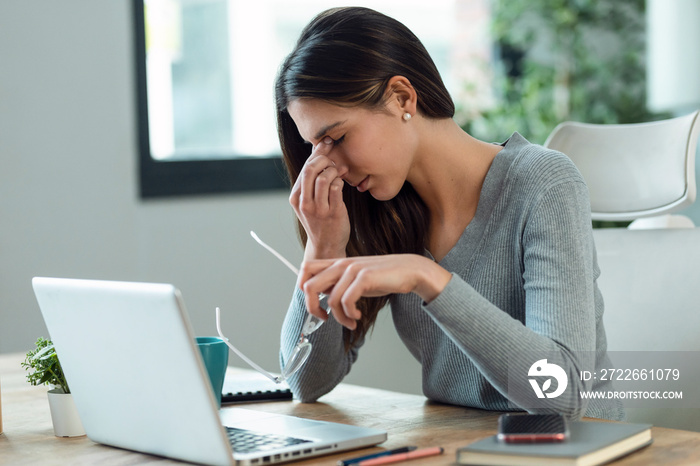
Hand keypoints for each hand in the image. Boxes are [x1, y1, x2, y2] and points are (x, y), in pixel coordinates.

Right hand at [289, 137, 349, 259]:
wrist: (327, 245)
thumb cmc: (320, 219)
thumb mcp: (310, 200)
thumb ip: (312, 178)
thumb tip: (318, 149)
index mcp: (296, 197)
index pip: (304, 168)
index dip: (317, 153)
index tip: (327, 142)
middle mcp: (304, 203)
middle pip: (310, 170)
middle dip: (325, 159)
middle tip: (334, 161)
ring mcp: (318, 209)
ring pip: (324, 178)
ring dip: (334, 171)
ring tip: (339, 172)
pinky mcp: (332, 213)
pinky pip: (336, 189)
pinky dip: (340, 181)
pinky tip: (342, 182)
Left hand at [299, 254, 451, 329]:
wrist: (410, 270)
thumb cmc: (383, 277)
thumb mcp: (356, 279)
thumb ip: (338, 283)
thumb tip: (321, 296)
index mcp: (337, 263)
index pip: (305, 270)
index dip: (303, 290)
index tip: (317, 305)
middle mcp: (341, 264)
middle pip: (308, 286)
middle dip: (313, 308)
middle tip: (325, 318)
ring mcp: (353, 269)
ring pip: (330, 300)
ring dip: (340, 318)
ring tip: (351, 322)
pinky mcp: (364, 277)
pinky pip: (346, 301)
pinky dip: (350, 315)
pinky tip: (358, 317)